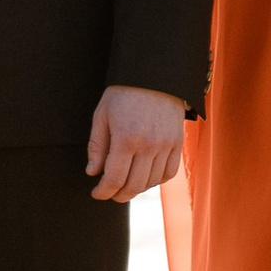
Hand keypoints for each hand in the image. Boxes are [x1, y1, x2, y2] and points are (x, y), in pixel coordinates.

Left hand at [86, 84, 186, 201]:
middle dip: (118, 195)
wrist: (155, 75)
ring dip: (137, 189)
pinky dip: (156, 181)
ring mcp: (166, 145)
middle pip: (134, 185)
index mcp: (126, 138)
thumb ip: (97, 146)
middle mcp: (148, 145)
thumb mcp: (102, 115)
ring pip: (151, 182)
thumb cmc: (123, 93)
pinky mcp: (178, 143)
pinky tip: (145, 178)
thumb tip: (93, 173)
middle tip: (110, 194)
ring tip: (125, 186)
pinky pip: (169, 173)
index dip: (103, 191)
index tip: (97, 193)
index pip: (114, 178)